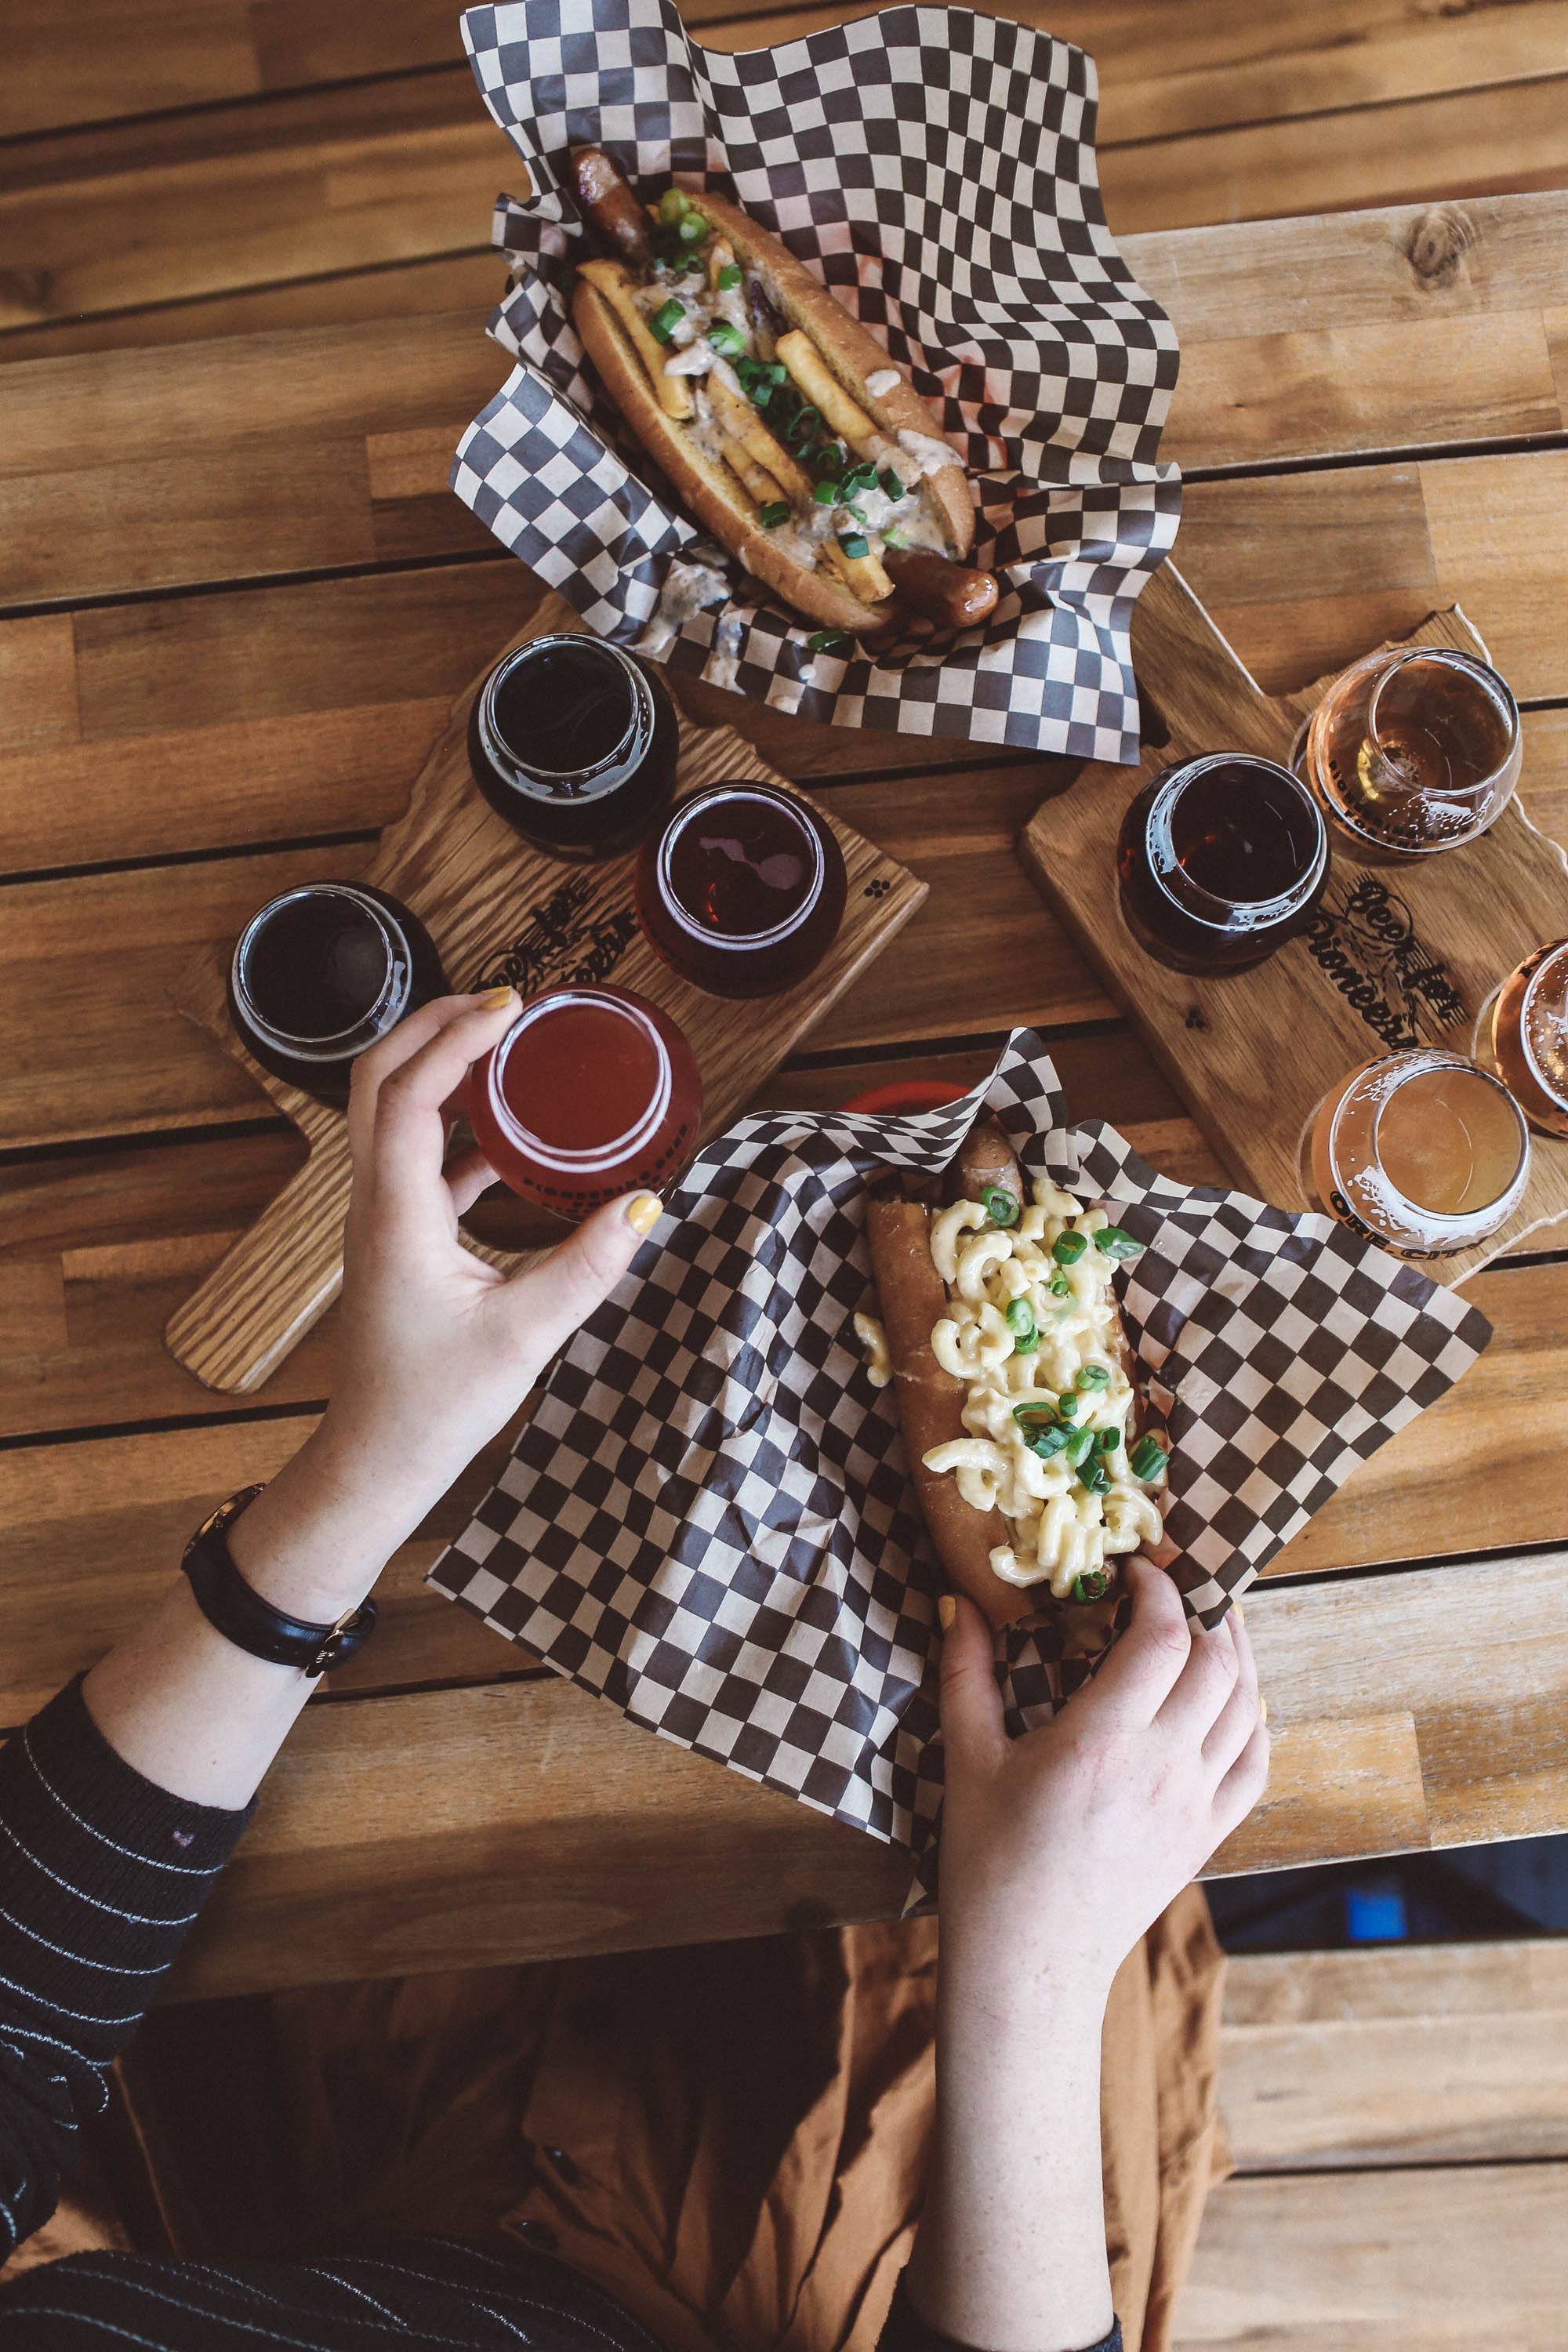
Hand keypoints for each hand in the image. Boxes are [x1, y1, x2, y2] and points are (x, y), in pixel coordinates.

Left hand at [232, 990, 662, 1617]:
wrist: (377, 1459)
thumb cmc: (433, 1406)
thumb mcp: (526, 1334)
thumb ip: (589, 1265)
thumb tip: (648, 1203)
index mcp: (395, 1214)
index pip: (405, 1093)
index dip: (454, 1038)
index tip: (511, 1006)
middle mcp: (374, 1202)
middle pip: (377, 1080)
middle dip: (433, 1026)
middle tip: (503, 1003)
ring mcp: (380, 1217)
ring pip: (389, 1112)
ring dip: (438, 1067)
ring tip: (504, 1045)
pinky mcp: (397, 1237)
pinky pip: (416, 1156)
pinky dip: (454, 1124)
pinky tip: (508, 1133)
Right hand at [937, 1555, 1268, 2009]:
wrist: (1029, 1960)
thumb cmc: (989, 1862)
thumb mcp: (968, 1758)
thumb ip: (966, 1671)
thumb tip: (961, 1599)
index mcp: (1103, 1742)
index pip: (1162, 1638)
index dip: (1158, 1588)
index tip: (1133, 1569)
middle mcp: (1163, 1768)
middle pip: (1218, 1661)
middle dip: (1202, 1608)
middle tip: (1173, 1585)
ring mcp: (1194, 1805)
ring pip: (1247, 1706)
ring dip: (1237, 1653)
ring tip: (1209, 1622)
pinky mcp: (1207, 1836)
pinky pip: (1254, 1763)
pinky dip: (1254, 1717)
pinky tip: (1235, 1695)